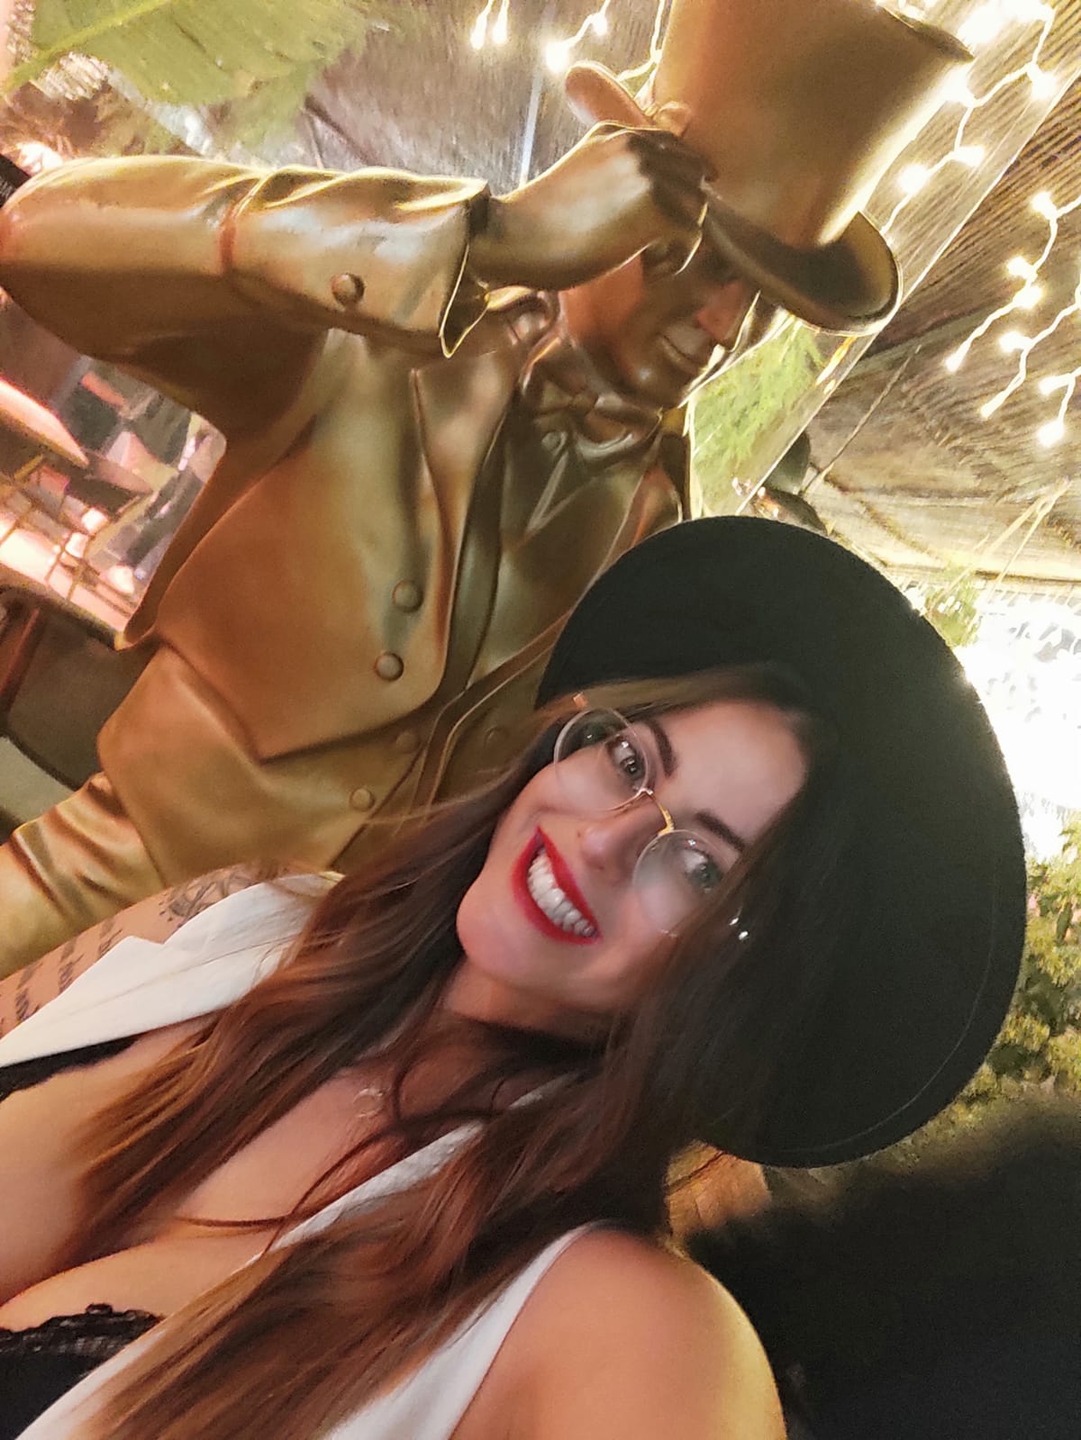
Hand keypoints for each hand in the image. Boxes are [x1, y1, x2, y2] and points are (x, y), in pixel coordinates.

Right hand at [470, 124, 707, 291]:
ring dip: (679, 240)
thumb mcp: (581, 176)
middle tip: (654, 246)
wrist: (514, 237)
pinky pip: (691, 237)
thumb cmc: (539, 223)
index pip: (674, 148)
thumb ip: (613, 173)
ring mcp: (646, 175)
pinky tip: (649, 270)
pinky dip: (675, 261)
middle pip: (692, 178)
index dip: (686, 180)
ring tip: (648, 260)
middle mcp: (635, 145)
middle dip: (682, 214)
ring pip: (697, 207)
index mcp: (616, 133)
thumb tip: (647, 200)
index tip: (684, 209)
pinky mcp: (654, 210)